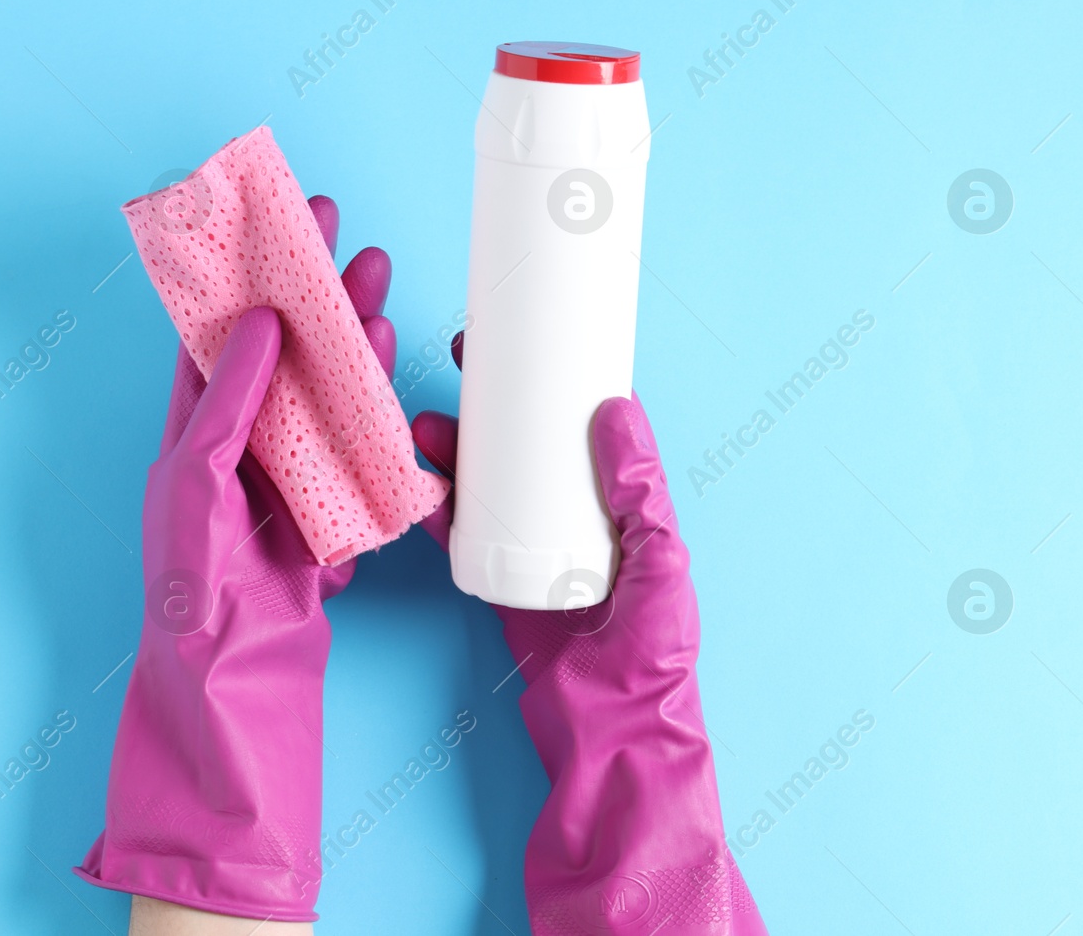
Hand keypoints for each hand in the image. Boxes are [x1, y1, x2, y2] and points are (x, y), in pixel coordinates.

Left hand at [77, 196, 395, 923]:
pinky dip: (369, 417)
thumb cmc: (194, 600)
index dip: (243, 275)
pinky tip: (386, 379)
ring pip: (319, 398)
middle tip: (344, 237)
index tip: (275, 220)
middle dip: (309, 294)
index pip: (215, 337)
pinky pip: (349, 457)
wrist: (232, 697)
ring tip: (377, 288)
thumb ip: (229, 406)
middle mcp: (232, 455)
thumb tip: (257, 325)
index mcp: (187, 439)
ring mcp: (279, 488)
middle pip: (276, 355)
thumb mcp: (199, 489)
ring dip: (346, 345)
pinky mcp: (319, 523)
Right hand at [412, 346, 767, 934]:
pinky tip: (422, 484)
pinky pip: (463, 534)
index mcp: (623, 510)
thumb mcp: (660, 564)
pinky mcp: (498, 584)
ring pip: (488, 483)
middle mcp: (577, 522)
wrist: (610, 740)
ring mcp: (535, 551)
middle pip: (528, 446)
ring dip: (457, 449)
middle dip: (492, 403)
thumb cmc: (652, 658)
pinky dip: (440, 507)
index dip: (556, 383)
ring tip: (428, 426)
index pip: (586, 430)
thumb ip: (640, 493)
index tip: (526, 342)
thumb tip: (617, 409)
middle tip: (462, 364)